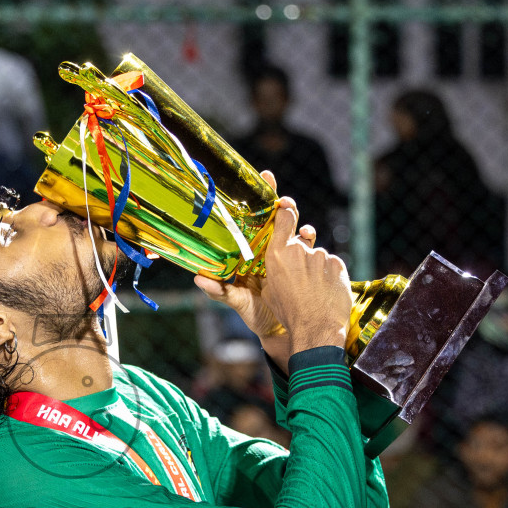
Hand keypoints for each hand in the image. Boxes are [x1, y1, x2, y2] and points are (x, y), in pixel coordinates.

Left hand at [192, 170, 300, 366]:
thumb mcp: (236, 302)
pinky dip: (309, 239)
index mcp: (250, 252)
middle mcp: (269, 249)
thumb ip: (219, 291)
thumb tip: (197, 278)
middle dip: (281, 204)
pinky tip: (308, 238)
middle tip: (282, 201)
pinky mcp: (303, 265)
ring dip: (296, 220)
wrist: (280, 330)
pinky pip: (308, 247)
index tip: (263, 176)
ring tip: (294, 218)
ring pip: (294, 229)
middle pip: (277, 219)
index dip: (259, 197)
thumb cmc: (254, 314)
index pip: (254, 220)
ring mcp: (287, 255)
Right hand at [256, 199, 353, 358]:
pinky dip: (330, 275)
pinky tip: (326, 291)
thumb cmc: (289, 313)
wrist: (316, 328)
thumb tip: (278, 265)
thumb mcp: (270, 291)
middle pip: (302, 240)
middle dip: (302, 253)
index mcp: (277, 254)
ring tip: (314, 290)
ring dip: (316, 268)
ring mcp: (320, 256)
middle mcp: (299, 249)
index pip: (284, 217)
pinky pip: (332, 265)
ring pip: (318, 256)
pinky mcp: (338, 263)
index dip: (286, 209)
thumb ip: (273, 270)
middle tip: (301, 274)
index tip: (287, 206)